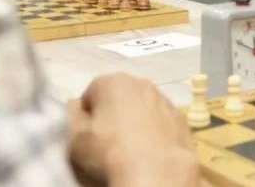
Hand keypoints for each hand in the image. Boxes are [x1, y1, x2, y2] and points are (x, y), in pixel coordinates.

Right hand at [68, 74, 197, 186]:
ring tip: (130, 148)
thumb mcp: (75, 138)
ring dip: (135, 122)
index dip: (85, 116)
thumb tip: (74, 104)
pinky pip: (161, 122)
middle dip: (112, 114)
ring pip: (143, 108)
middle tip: (106, 142)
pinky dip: (156, 132)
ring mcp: (165, 100)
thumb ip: (71, 116)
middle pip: (119, 98)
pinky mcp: (182, 120)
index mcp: (112, 82)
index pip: (90, 95)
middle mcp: (142, 83)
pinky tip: (150, 151)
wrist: (157, 172)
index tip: (85, 135)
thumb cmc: (109, 152)